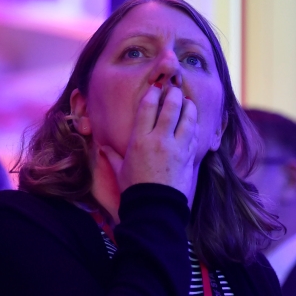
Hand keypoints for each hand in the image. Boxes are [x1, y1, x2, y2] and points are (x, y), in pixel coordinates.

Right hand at [101, 84, 198, 201]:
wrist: (155, 209)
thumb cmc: (135, 190)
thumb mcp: (120, 170)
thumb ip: (111, 156)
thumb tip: (101, 147)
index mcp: (139, 140)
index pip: (147, 107)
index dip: (153, 93)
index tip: (156, 86)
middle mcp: (159, 140)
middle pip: (171, 107)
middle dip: (174, 94)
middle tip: (175, 89)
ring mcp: (177, 148)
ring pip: (188, 118)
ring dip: (189, 107)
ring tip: (188, 101)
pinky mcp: (189, 157)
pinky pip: (194, 135)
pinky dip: (194, 125)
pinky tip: (193, 122)